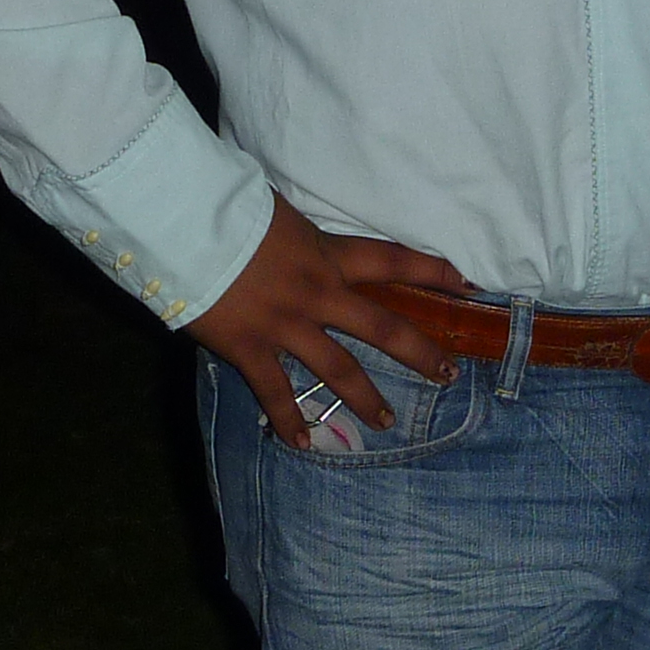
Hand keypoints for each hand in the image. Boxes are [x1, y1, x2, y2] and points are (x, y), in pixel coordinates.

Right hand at [195, 195, 468, 447]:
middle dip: (420, 353)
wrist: (184, 220)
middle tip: (446, 374)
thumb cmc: (225, 205)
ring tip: (386, 422)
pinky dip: (289, 422)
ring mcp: (287, 324)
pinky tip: (302, 444)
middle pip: (384, 327)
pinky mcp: (251, 347)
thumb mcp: (276, 211)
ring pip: (340, 370)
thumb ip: (297, 233)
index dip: (431, 272)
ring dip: (366, 399)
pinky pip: (276, 393)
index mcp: (326, 253)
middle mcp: (318, 292)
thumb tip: (297, 237)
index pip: (392, 260)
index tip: (464, 284)